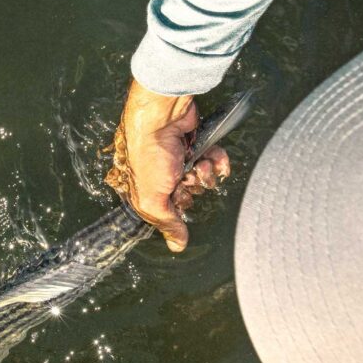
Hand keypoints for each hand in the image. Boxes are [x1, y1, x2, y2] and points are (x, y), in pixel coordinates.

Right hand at [105, 78, 229, 251]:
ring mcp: (178, 157)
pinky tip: (215, 160)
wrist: (162, 116)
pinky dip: (218, 160)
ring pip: (202, 176)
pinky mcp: (195, 142)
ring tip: (200, 163)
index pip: (168, 210)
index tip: (176, 196)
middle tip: (186, 176)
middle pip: (187, 193)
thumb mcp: (152, 198)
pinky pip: (213, 159)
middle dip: (192, 186)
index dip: (177, 206)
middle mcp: (160, 174)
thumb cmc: (149, 155)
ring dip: (206, 173)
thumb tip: (178, 247)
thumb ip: (167, 223)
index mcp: (144, 188)